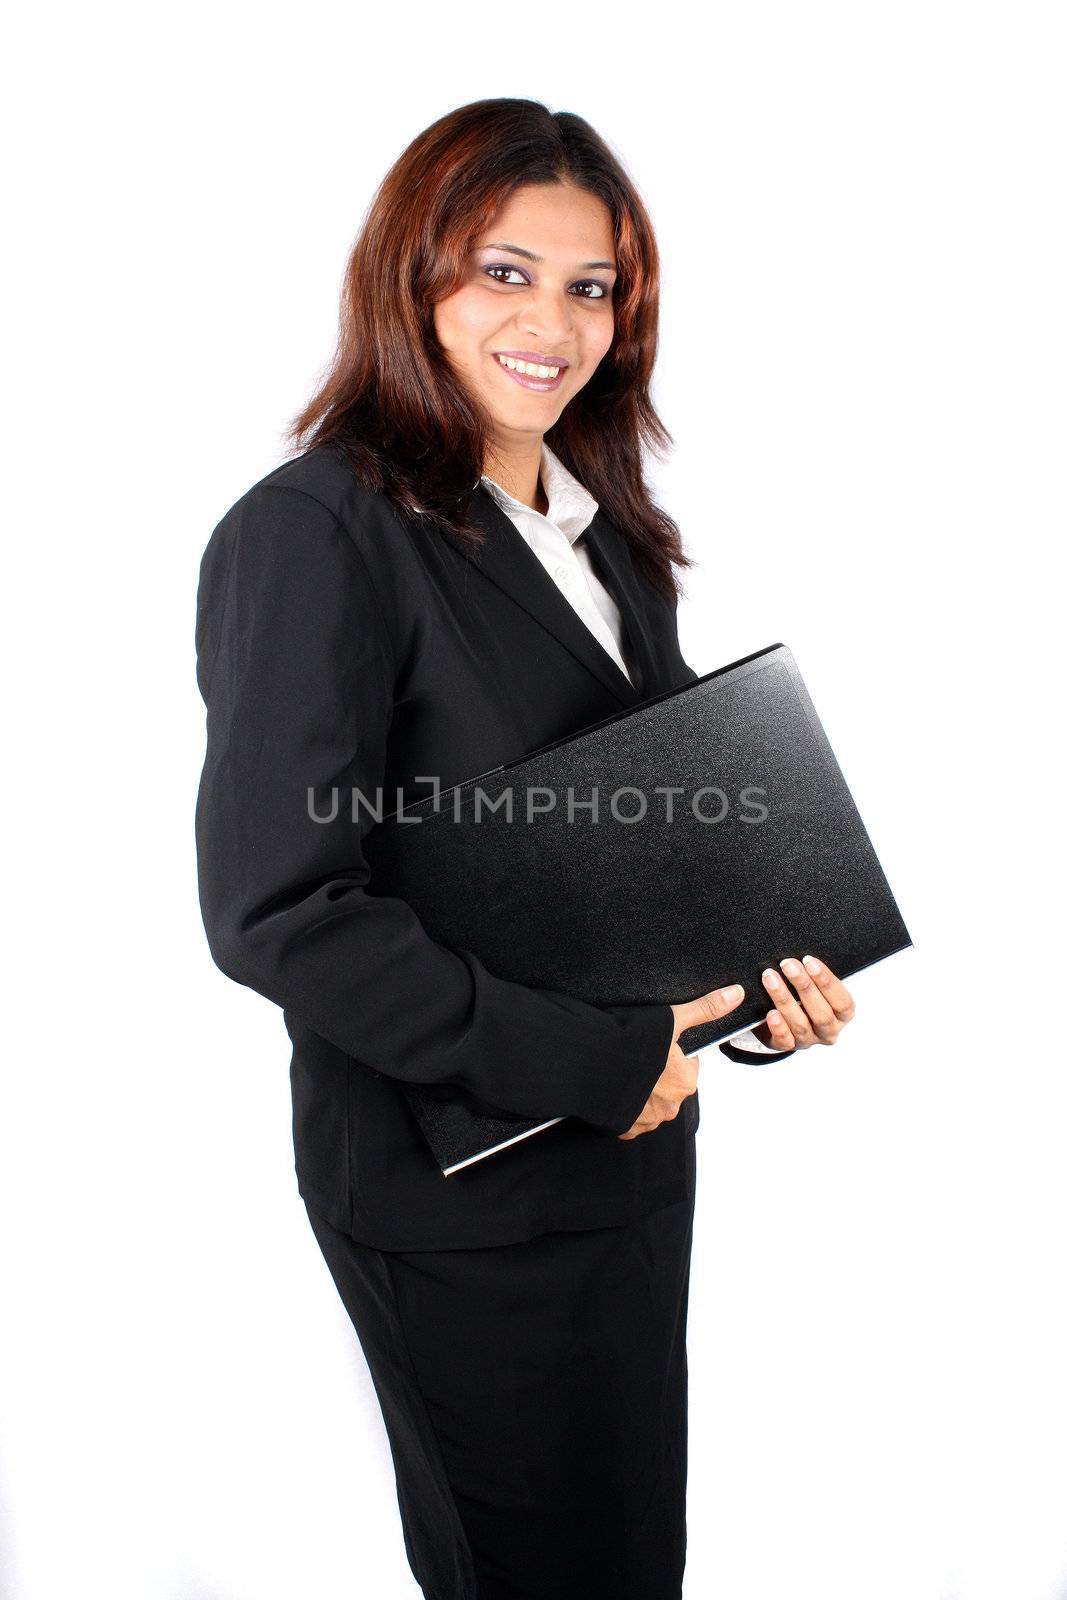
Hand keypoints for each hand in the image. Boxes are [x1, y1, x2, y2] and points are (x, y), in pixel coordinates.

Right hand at [617, 981, 746, 1139]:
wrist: (589, 1065)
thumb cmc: (630, 1042)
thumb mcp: (671, 1020)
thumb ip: (705, 1009)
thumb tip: (736, 994)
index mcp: (685, 1081)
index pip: (686, 1064)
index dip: (670, 1051)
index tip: (654, 1044)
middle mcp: (670, 1106)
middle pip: (668, 1084)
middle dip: (656, 1073)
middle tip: (637, 1055)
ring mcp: (647, 1120)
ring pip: (650, 1102)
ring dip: (640, 1090)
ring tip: (623, 1070)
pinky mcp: (624, 1129)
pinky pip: (630, 1118)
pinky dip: (624, 1105)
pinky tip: (615, 1087)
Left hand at [750, 955, 855, 1049]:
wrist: (786, 1020)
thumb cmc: (806, 996)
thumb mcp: (817, 987)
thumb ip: (815, 977)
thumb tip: (802, 958)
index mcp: (842, 1015)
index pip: (842, 1002)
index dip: (826, 981)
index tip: (809, 961)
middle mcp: (828, 1031)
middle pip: (821, 1013)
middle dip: (804, 986)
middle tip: (788, 964)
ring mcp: (809, 1040)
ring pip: (800, 1024)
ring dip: (785, 998)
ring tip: (770, 977)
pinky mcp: (788, 1045)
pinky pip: (785, 1040)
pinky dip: (778, 1027)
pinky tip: (771, 1013)